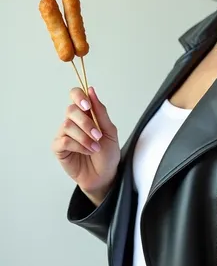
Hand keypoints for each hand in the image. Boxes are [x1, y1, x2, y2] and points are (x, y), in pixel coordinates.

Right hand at [52, 86, 119, 205]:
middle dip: (86, 122)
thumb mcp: (109, 130)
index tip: (87, 105)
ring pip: (67, 125)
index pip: (76, 95)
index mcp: (86, 113)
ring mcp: (65, 134)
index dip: (79, 96)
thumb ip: (100, 111)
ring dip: (84, 137)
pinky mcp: (59, 148)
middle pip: (71, 109)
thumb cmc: (108, 153)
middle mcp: (74, 121)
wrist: (105, 175)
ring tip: (95, 147)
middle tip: (98, 135)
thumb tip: (92, 90)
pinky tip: (86, 151)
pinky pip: (63, 141)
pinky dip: (78, 146)